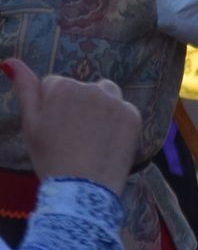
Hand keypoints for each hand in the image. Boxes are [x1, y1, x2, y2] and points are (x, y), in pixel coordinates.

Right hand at [4, 60, 140, 189]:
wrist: (82, 189)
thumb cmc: (49, 157)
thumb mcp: (30, 123)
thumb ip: (24, 88)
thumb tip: (10, 61)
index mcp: (62, 86)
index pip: (56, 86)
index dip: (52, 108)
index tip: (54, 129)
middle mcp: (91, 87)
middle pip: (82, 89)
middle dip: (76, 106)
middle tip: (71, 137)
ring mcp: (115, 100)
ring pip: (105, 95)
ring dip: (99, 107)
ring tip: (90, 136)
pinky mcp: (133, 115)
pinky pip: (123, 111)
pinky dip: (117, 122)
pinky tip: (107, 142)